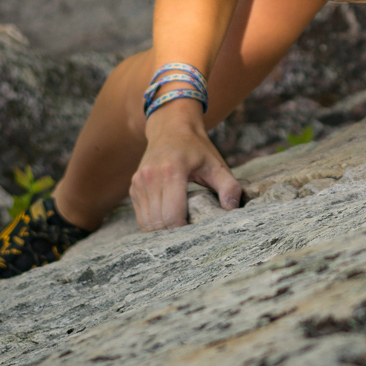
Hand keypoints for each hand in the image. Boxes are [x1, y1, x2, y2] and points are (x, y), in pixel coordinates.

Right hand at [131, 102, 241, 230]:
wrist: (171, 128)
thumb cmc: (197, 148)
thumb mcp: (217, 164)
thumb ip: (229, 186)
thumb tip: (232, 209)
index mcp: (172, 172)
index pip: (172, 215)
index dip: (184, 231)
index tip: (198, 234)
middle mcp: (150, 178)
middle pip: (159, 222)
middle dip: (174, 235)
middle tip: (192, 238)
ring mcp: (139, 183)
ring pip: (147, 223)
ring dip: (163, 231)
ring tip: (181, 232)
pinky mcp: (134, 188)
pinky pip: (141, 216)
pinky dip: (154, 224)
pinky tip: (169, 223)